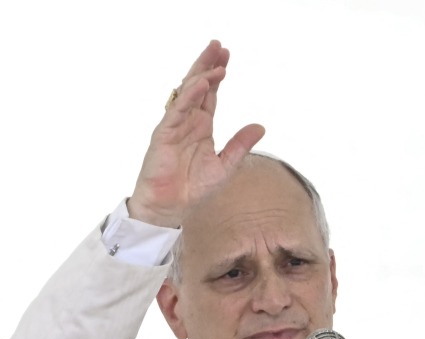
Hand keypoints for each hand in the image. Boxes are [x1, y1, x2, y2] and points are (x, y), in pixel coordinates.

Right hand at [127, 40, 265, 227]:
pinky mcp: (164, 135)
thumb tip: (260, 127)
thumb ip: (240, 145)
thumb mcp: (225, 166)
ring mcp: (174, 126)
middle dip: (207, 65)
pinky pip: (177, 111)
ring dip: (201, 75)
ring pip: (187, 93)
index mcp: (201, 126)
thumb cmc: (193, 189)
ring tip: (215, 60)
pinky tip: (201, 84)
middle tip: (218, 46)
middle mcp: (187, 122)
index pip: (210, 94)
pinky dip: (189, 97)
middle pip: (197, 86)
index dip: (217, 74)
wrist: (171, 207)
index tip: (226, 57)